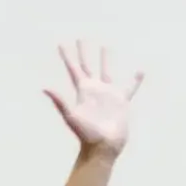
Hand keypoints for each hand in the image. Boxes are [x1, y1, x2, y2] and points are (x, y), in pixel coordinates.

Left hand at [42, 41, 142, 159]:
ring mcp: (108, 94)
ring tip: (106, 46)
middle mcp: (95, 90)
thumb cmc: (86, 134)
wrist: (103, 147)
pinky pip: (130, 87)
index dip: (67, 56)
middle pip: (88, 66)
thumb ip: (60, 101)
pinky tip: (140, 71)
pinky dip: (135, 79)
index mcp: (83, 91)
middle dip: (84, 52)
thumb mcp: (71, 115)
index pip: (74, 69)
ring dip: (106, 59)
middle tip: (82, 38)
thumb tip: (45, 87)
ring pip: (107, 71)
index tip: (61, 43)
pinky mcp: (121, 101)